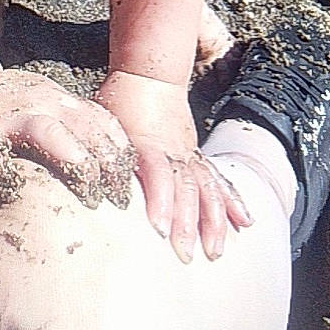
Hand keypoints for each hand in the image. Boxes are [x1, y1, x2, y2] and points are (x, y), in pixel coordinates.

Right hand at [0, 68, 134, 208]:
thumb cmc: (20, 114)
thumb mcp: (55, 111)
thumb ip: (81, 132)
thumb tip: (121, 175)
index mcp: (64, 102)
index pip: (104, 125)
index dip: (121, 157)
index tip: (129, 190)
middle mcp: (42, 104)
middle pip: (84, 128)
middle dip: (105, 164)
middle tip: (115, 201)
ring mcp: (12, 117)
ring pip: (49, 132)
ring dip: (72, 160)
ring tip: (85, 192)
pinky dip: (3, 174)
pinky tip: (13, 192)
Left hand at [95, 70, 251, 262]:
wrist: (148, 76)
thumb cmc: (119, 100)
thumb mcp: (103, 120)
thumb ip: (100, 151)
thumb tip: (85, 180)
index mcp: (148, 143)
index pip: (157, 173)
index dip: (160, 200)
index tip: (159, 229)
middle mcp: (174, 151)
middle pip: (185, 187)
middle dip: (188, 223)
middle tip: (184, 254)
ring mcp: (189, 154)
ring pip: (206, 187)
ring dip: (213, 221)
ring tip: (215, 251)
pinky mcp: (196, 156)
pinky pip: (218, 179)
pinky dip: (232, 201)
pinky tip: (244, 223)